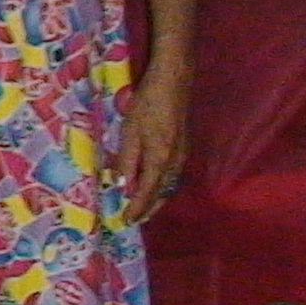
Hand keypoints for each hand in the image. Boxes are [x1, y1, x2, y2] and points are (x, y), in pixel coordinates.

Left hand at [111, 76, 190, 224]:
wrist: (173, 84)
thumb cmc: (147, 105)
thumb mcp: (130, 132)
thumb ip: (127, 160)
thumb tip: (122, 186)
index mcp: (160, 161)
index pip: (147, 192)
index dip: (137, 208)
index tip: (127, 221)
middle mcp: (175, 163)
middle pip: (162, 193)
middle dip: (149, 208)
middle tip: (136, 220)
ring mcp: (182, 155)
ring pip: (169, 185)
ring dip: (157, 199)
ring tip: (144, 207)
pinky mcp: (183, 147)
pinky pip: (173, 175)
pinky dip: (163, 186)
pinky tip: (155, 184)